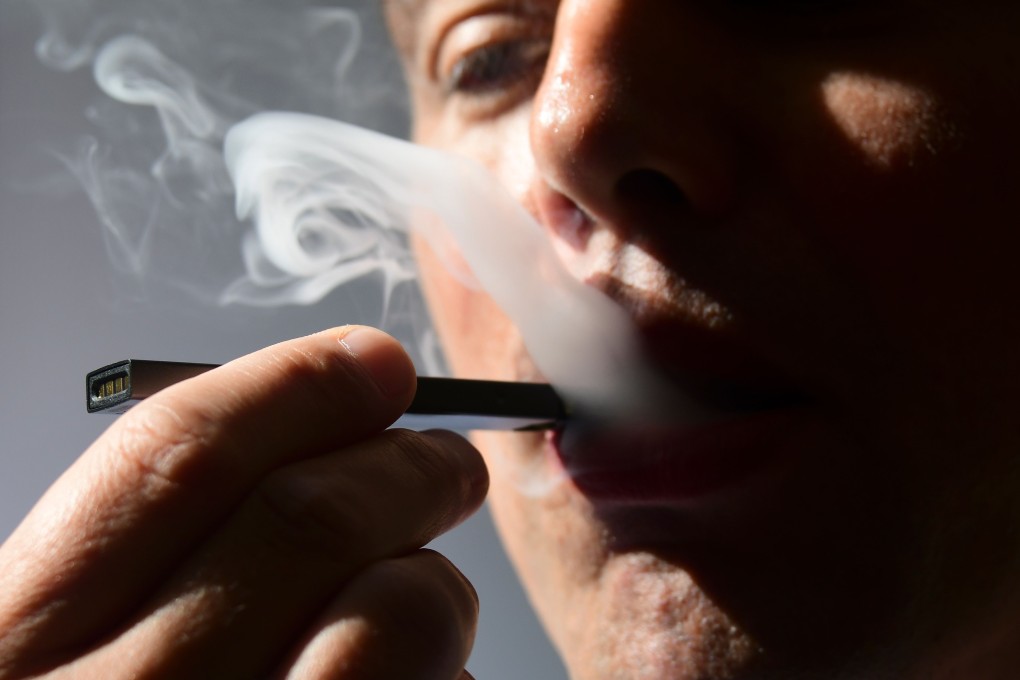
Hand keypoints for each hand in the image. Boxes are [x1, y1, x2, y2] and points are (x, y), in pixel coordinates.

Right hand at [0, 327, 486, 678]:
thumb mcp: (60, 665)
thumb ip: (149, 570)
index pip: (178, 453)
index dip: (296, 386)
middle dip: (406, 466)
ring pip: (397, 612)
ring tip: (433, 592)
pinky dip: (441, 676)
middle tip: (448, 465)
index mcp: (15, 645)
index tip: (375, 364)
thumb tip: (306, 449)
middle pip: (308, 517)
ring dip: (440, 582)